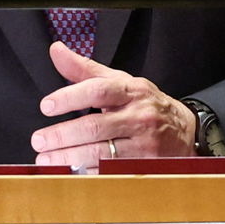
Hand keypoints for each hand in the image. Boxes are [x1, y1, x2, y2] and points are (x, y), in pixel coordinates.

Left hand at [31, 41, 197, 170]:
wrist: (186, 131)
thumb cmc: (145, 104)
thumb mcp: (120, 81)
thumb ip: (85, 69)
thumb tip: (56, 50)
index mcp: (131, 91)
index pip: (99, 90)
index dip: (70, 97)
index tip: (46, 106)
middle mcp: (138, 117)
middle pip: (95, 126)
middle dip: (62, 135)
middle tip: (38, 140)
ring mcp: (143, 144)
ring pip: (101, 153)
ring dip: (69, 158)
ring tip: (46, 160)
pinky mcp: (144, 166)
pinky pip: (110, 172)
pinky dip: (87, 174)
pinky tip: (69, 173)